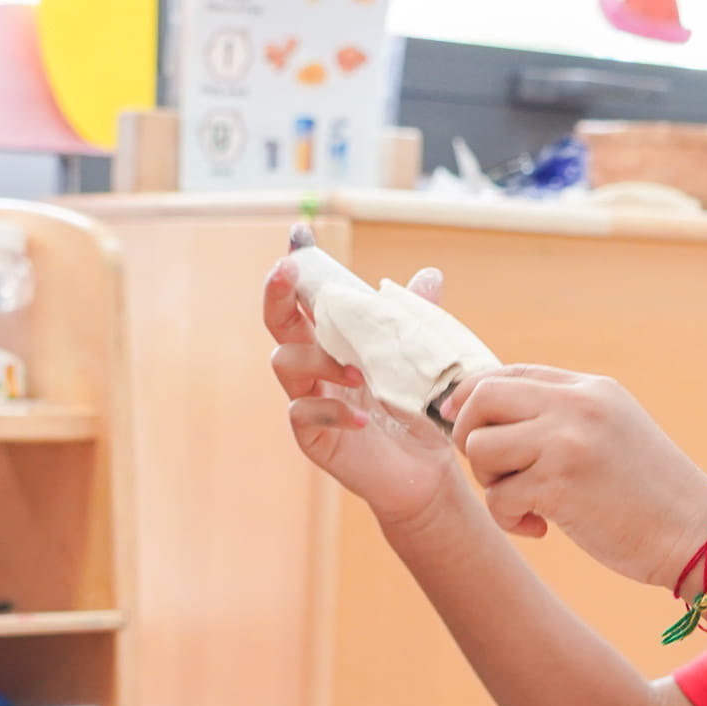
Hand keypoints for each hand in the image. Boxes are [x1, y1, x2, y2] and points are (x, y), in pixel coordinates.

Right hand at [264, 254, 465, 527]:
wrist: (424, 470)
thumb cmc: (414, 412)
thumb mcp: (417, 362)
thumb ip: (415, 320)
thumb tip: (429, 274)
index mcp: (334, 341)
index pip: (307, 298)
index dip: (298, 267)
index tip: (298, 236)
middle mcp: (314, 366)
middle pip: (278, 321)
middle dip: (277, 293)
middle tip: (285, 271)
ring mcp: (308, 398)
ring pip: (284, 362)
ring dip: (318, 359)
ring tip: (358, 373)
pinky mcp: (311, 436)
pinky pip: (302, 413)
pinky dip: (333, 410)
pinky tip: (364, 418)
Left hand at [443, 367, 706, 587]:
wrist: (696, 533)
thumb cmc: (649, 493)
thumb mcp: (612, 431)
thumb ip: (562, 414)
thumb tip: (485, 407)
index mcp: (590, 387)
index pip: (507, 372)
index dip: (473, 398)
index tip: (462, 423)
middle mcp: (577, 405)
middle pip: (480, 398)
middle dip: (468, 436)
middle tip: (493, 471)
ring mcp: (568, 442)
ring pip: (478, 447)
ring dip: (489, 482)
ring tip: (525, 501)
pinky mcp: (560, 485)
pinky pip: (497, 496)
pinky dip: (509, 520)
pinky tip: (540, 529)